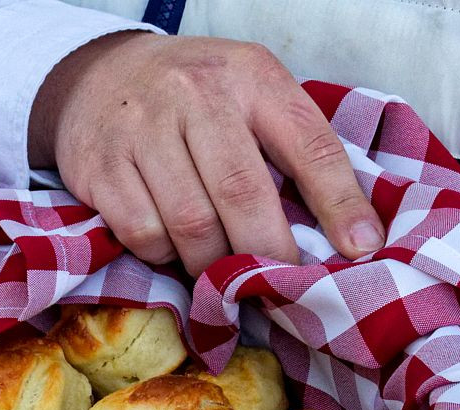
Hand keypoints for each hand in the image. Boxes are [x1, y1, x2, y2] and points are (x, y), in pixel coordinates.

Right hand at [28, 33, 384, 274]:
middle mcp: (196, 94)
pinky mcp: (100, 165)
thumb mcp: (250, 96)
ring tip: (220, 267)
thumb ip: (292, 148)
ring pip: (191, 225)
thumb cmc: (193, 100)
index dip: (339, 204)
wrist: (99, 76)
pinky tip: (170, 243)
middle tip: (277, 283)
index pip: (309, 144)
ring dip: (212, 262)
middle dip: (267, 253)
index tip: (360, 250)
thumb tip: (348, 233)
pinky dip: (163, 254)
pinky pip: (144, 234)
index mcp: (251, 75)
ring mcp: (142, 127)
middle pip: (243, 194)